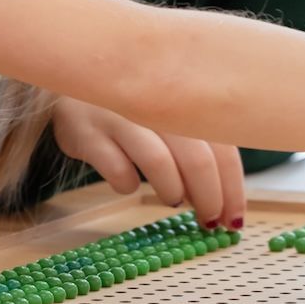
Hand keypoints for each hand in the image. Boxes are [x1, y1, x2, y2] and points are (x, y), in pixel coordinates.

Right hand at [51, 97, 245, 228]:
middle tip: (208, 221)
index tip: (233, 220)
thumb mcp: (169, 116)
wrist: (71, 82)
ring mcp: (118, 115)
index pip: (224, 149)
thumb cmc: (133, 110)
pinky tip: (129, 183)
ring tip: (173, 199)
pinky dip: (127, 184)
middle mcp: (155, 103)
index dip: (233, 190)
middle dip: (208, 198)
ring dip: (172, 191)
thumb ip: (200, 147)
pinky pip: (116, 168)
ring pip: (158, 161)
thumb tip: (227, 203)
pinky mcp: (86, 131)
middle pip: (197, 158)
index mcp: (185, 98)